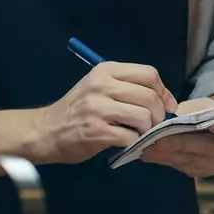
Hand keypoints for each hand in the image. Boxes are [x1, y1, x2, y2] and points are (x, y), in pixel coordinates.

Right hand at [37, 62, 172, 164]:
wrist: (46, 131)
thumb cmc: (78, 110)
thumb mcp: (99, 87)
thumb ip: (129, 88)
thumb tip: (167, 101)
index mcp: (106, 70)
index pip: (149, 74)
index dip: (164, 92)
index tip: (167, 106)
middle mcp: (101, 85)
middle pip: (150, 97)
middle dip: (159, 115)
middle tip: (152, 125)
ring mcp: (98, 108)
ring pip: (144, 117)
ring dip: (146, 130)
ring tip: (136, 132)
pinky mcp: (96, 131)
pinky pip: (130, 136)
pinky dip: (133, 142)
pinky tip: (124, 141)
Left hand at [138, 96, 213, 177]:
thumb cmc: (210, 112)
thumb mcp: (206, 104)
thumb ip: (195, 111)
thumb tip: (172, 119)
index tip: (211, 125)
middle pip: (207, 146)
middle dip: (179, 144)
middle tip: (157, 141)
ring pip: (193, 160)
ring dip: (167, 155)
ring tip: (146, 148)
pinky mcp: (208, 173)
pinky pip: (185, 167)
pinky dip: (167, 160)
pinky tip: (152, 155)